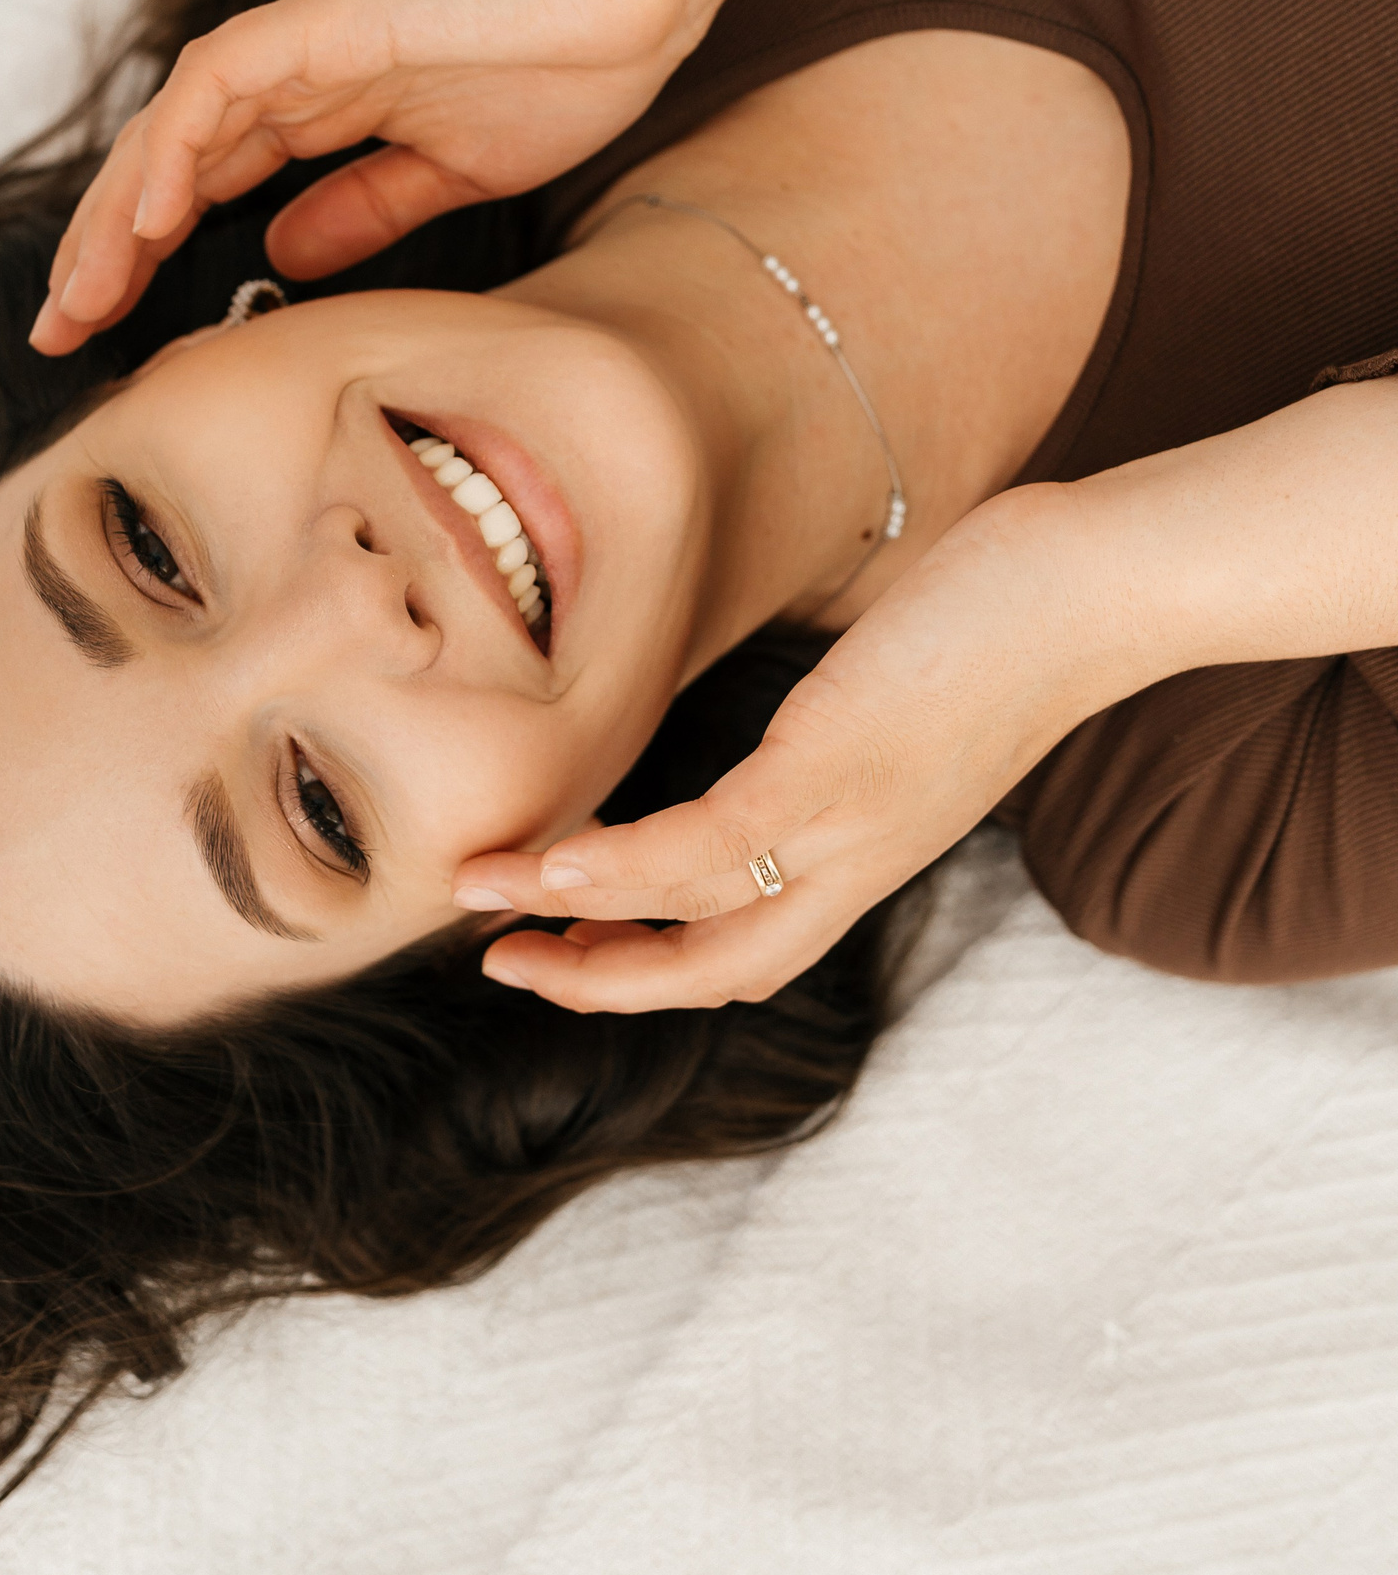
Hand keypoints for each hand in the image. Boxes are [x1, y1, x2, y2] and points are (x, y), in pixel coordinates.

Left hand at [28, 0, 707, 352]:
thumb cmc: (563, 67)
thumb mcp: (448, 173)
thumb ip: (362, 209)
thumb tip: (278, 257)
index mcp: (322, 108)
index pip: (199, 185)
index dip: (140, 257)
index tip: (103, 335)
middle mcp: (294, 74)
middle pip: (162, 164)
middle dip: (101, 252)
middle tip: (57, 335)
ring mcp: (303, 44)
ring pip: (169, 129)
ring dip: (114, 216)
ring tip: (79, 300)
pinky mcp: (323, 24)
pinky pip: (219, 85)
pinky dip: (172, 151)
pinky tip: (145, 222)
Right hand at [452, 489, 1127, 1012]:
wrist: (1097, 592)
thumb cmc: (1003, 619)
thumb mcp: (908, 692)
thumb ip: (843, 720)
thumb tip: (802, 695)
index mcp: (868, 850)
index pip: (745, 944)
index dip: (645, 963)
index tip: (561, 945)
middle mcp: (857, 861)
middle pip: (714, 971)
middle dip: (596, 983)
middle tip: (498, 962)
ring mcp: (848, 824)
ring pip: (692, 916)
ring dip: (572, 917)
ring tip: (478, 894)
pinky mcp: (838, 770)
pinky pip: (710, 845)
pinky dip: (625, 870)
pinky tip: (555, 865)